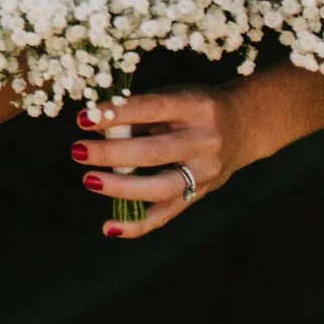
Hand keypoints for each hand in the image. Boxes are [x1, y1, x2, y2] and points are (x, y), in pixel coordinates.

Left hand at [74, 88, 243, 239]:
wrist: (245, 124)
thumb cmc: (195, 106)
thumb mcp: (174, 96)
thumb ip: (139, 111)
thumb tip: (96, 128)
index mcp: (197, 107)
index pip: (151, 109)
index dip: (116, 114)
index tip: (83, 119)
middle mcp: (205, 141)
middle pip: (155, 152)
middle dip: (112, 154)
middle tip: (78, 151)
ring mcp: (206, 172)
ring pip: (161, 187)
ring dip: (121, 188)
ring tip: (89, 179)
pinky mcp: (202, 194)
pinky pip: (168, 214)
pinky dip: (138, 225)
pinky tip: (109, 227)